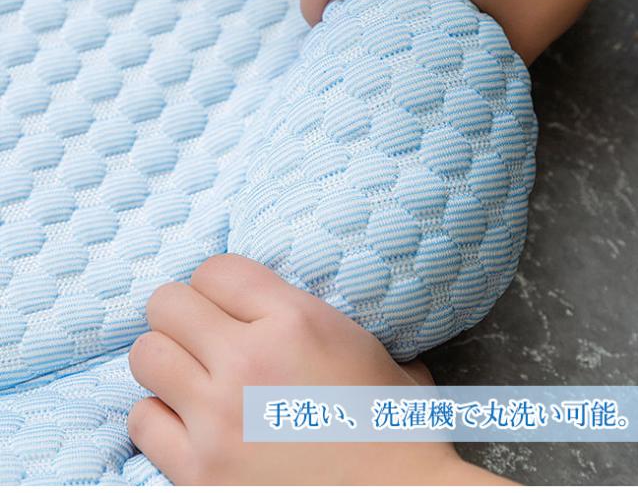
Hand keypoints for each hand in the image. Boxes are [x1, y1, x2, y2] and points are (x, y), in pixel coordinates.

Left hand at [128, 255, 509, 484]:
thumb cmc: (390, 423)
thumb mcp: (365, 346)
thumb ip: (314, 312)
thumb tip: (283, 296)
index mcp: (295, 321)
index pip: (215, 268)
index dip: (215, 282)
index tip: (224, 300)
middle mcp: (249, 362)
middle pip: (168, 304)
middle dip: (181, 313)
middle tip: (201, 333)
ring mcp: (218, 419)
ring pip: (147, 355)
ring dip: (166, 361)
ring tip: (190, 374)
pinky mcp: (199, 473)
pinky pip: (143, 421)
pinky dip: (160, 417)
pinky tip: (187, 423)